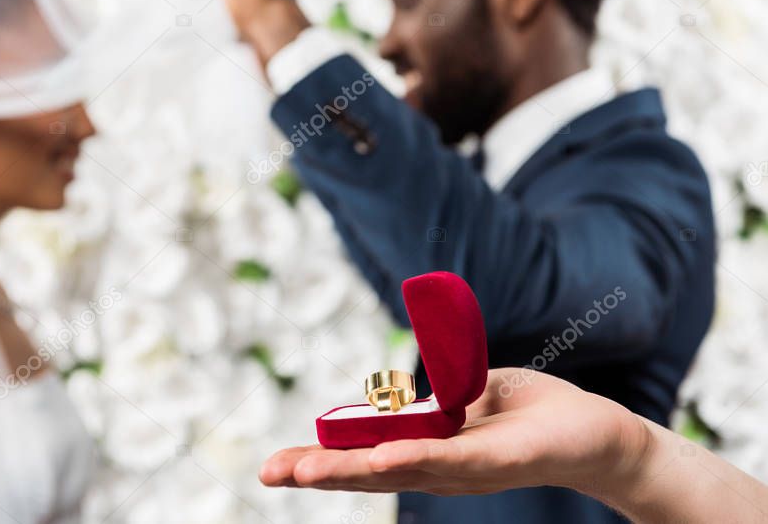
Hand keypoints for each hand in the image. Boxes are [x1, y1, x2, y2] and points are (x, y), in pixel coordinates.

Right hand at [260, 368, 651, 498]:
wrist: (598, 433)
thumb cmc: (531, 412)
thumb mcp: (468, 395)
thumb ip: (431, 400)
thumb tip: (394, 399)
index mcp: (427, 451)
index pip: (363, 458)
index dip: (319, 462)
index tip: (273, 467)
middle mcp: (440, 468)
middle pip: (369, 471)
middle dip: (318, 473)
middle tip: (270, 473)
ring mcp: (468, 468)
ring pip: (400, 468)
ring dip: (351, 469)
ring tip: (307, 471)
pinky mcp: (502, 458)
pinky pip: (452, 458)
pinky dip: (413, 458)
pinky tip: (383, 459)